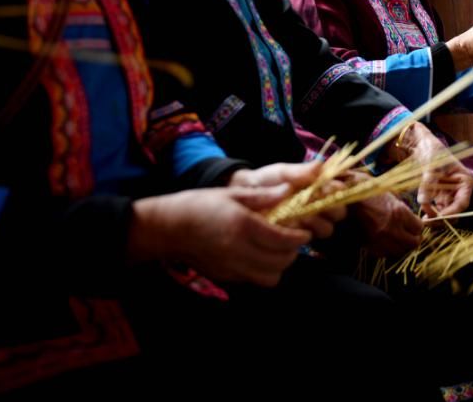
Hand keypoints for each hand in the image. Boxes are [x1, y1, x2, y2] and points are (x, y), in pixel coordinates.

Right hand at [129, 186, 310, 287]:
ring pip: (271, 278)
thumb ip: (263, 196)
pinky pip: (254, 280)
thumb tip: (288, 191)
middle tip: (294, 240)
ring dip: (280, 265)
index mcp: (243, 226)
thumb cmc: (199, 204)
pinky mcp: (225, 277)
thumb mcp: (232, 193)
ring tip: (278, 250)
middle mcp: (239, 251)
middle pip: (281, 262)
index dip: (299, 237)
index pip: (283, 240)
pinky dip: (264, 271)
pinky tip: (259, 256)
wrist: (167, 228)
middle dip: (293, 251)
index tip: (305, 232)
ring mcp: (231, 267)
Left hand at [228, 161, 345, 238]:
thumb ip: (299, 171)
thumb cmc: (266, 181)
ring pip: (327, 229)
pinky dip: (303, 233)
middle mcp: (318, 206)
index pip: (339, 192)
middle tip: (317, 204)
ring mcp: (309, 223)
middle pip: (339, 213)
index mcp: (319, 188)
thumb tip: (320, 165)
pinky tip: (291, 226)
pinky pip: (308, 239)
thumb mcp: (281, 172)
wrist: (243, 195)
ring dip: (318, 223)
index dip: (338, 191)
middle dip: (332, 209)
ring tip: (303, 216)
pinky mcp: (297, 237)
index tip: (329, 188)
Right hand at [352, 192, 423, 256]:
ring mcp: (380, 239)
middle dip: (413, 239)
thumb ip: (403, 209)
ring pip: (400, 251)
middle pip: (413, 243)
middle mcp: (392, 228)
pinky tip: (386, 242)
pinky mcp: (370, 246)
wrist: (347, 199)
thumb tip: (411, 220)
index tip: (414, 225)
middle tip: (410, 235)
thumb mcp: (390, 196)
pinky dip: (388, 250)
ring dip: (401, 246)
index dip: (417, 227)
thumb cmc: (369, 193)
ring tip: (398, 239)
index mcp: (399, 213)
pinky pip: (385, 254)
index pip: (419, 228)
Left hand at [390, 122, 472, 218]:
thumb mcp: (432, 167)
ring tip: (423, 220)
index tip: (438, 217)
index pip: (462, 203)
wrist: (423, 146)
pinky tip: (422, 214)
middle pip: (455, 212)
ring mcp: (449, 194)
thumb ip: (428, 185)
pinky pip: (437, 209)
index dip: (451, 213)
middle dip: (443, 218)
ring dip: (436, 219)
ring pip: (446, 213)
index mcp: (465, 182)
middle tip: (427, 222)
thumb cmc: (433, 151)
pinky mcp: (439, 196)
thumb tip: (423, 203)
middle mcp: (459, 190)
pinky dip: (430, 214)